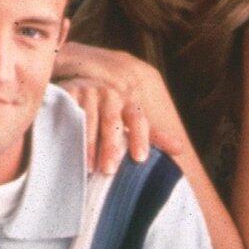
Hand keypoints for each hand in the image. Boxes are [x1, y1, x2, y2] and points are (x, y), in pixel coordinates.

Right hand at [55, 42, 190, 160]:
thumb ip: (153, 134)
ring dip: (88, 144)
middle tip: (110, 170)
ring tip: (90, 168)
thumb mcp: (131, 119)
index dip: (140, 137)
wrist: (82, 78)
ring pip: (89, 119)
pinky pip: (68, 113)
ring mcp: (87, 91)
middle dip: (110, 145)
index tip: (140, 158)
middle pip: (111, 119)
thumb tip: (180, 148)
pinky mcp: (67, 92)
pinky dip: (69, 131)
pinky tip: (68, 148)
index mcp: (128, 101)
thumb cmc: (110, 109)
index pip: (137, 118)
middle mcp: (109, 94)